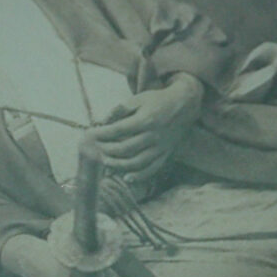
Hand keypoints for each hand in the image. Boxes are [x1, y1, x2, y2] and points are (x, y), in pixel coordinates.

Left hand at [89, 73, 203, 182]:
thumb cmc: (158, 100)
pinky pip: (152, 169)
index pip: (119, 130)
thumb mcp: (139, 98)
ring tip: (106, 162)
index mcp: (146, 119)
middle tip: (96, 149)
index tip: (91, 135)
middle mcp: (154, 135)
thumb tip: (104, 120)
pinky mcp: (166, 154)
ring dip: (119, 165)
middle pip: (126, 148)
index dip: (102, 134)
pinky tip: (126, 177)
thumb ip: (121, 109)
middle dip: (107, 150)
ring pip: (137, 162)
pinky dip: (139, 176)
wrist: (184, 104)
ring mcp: (161, 147)